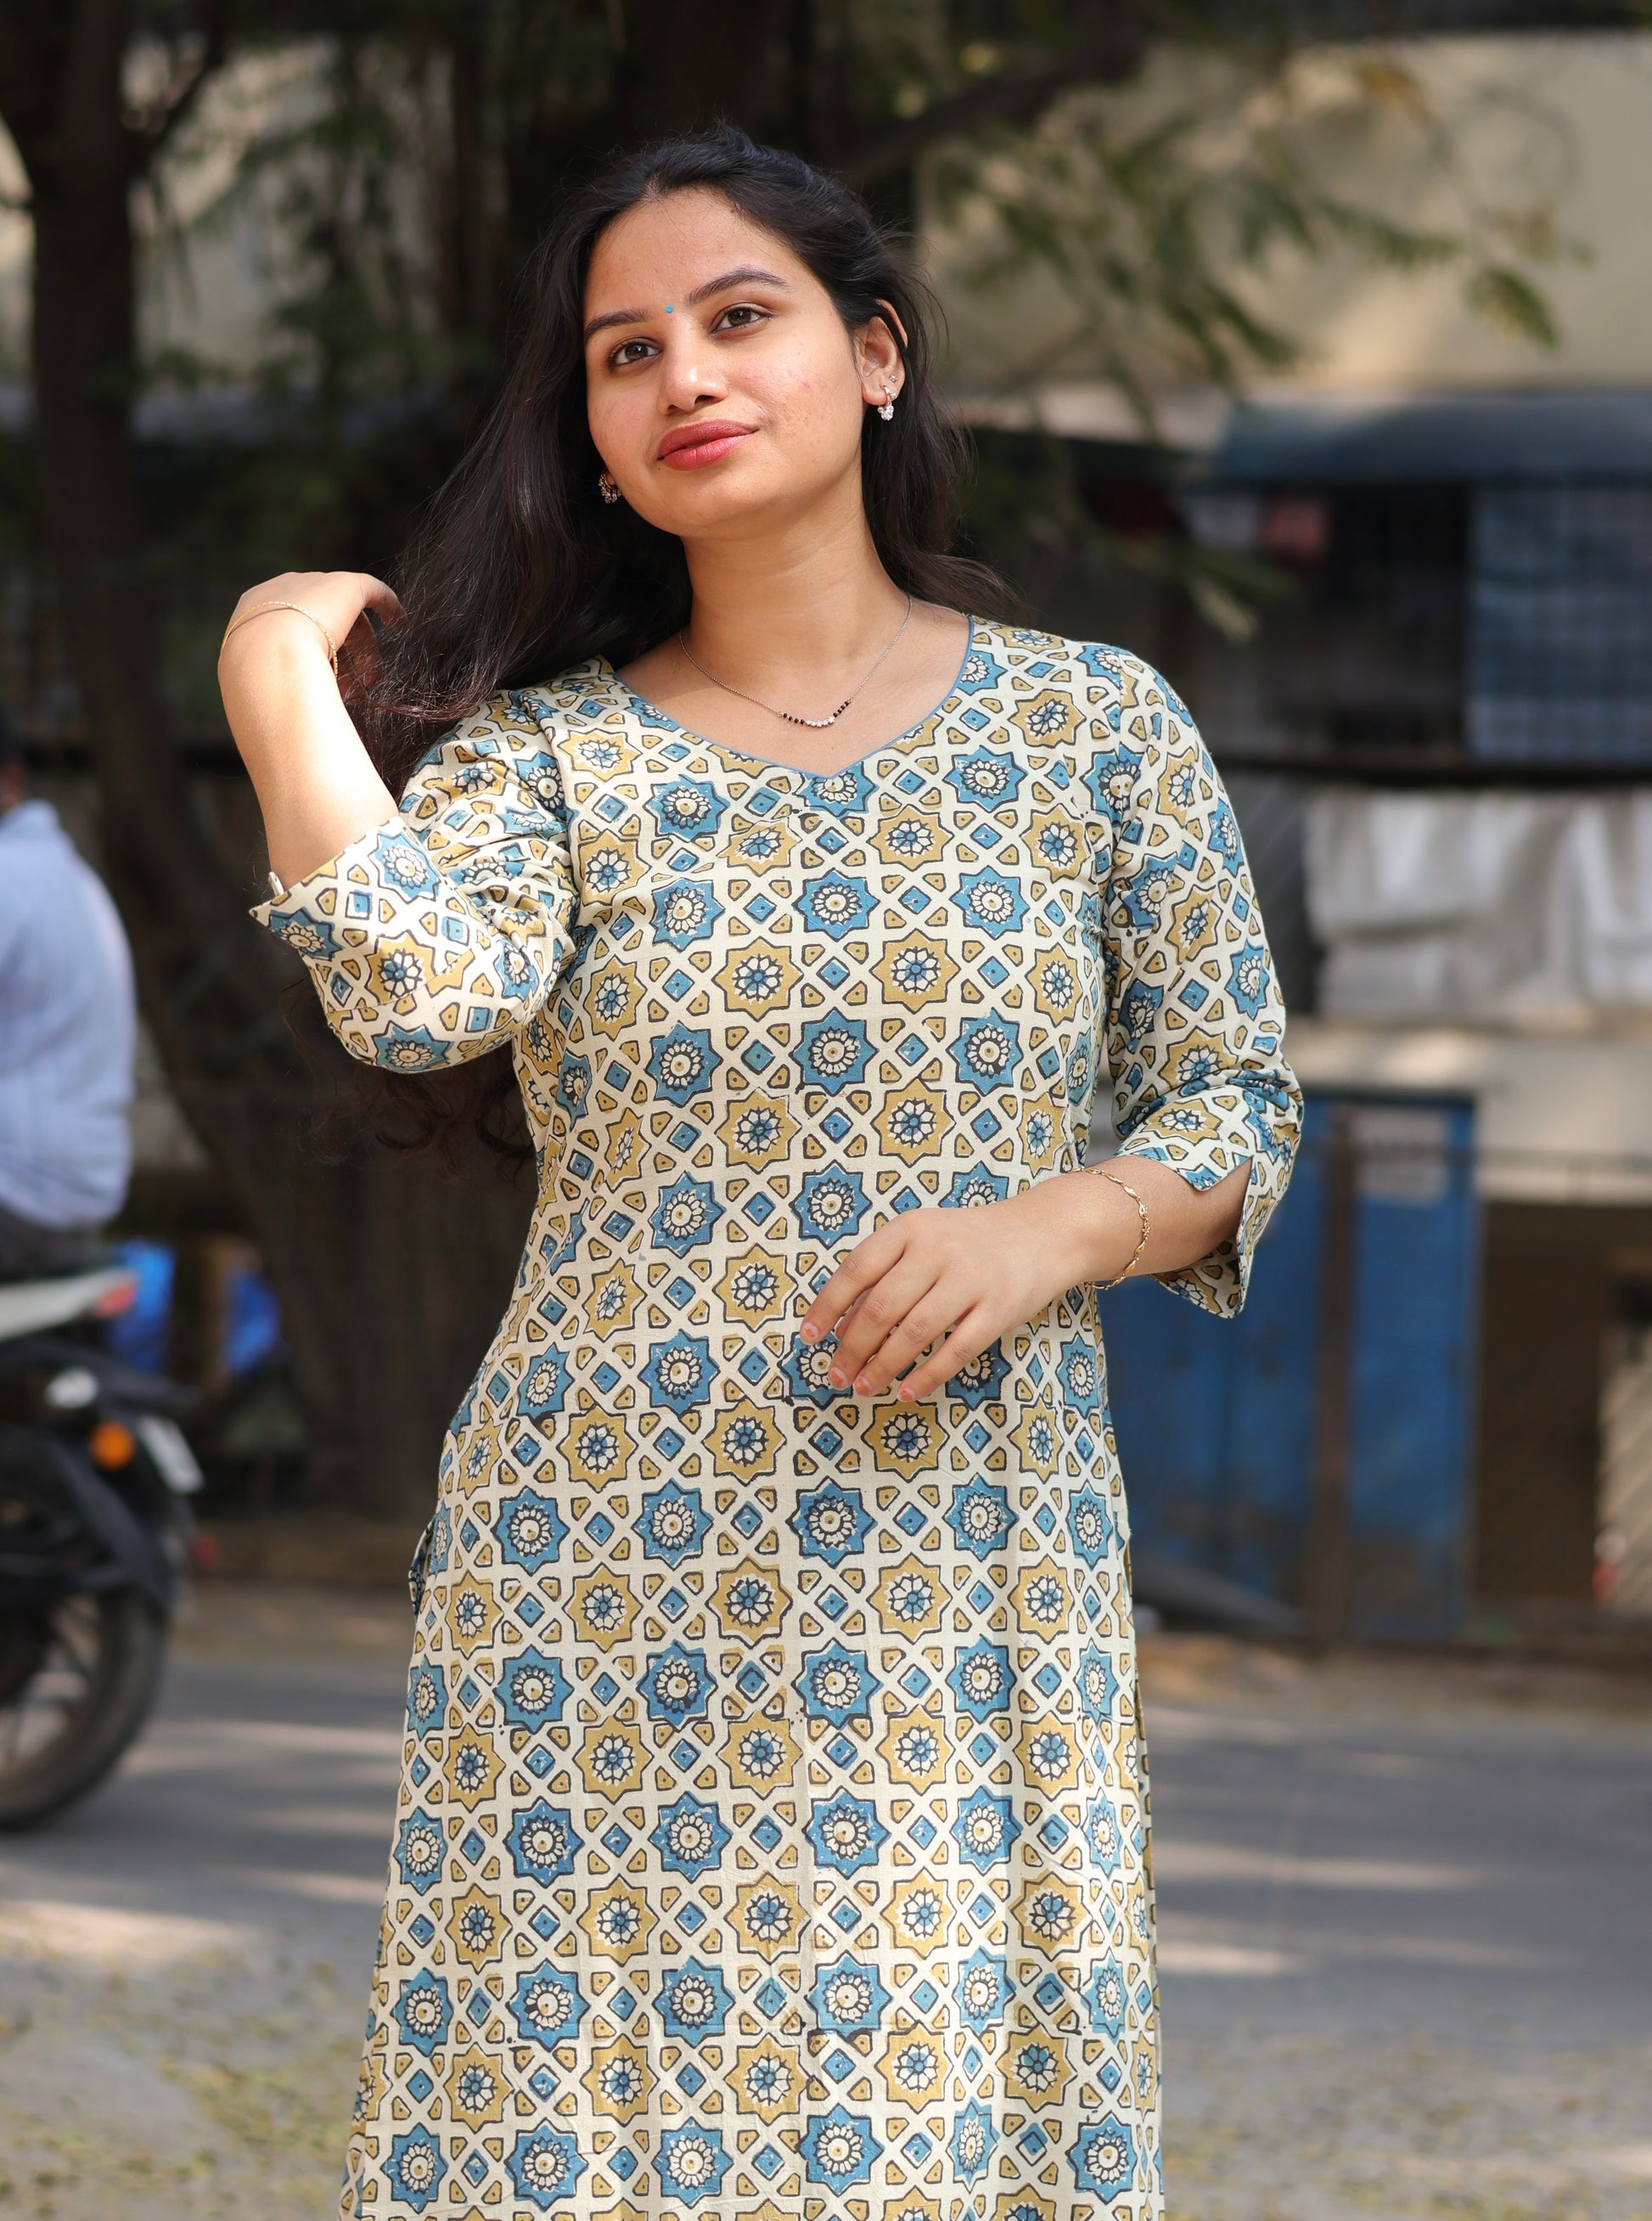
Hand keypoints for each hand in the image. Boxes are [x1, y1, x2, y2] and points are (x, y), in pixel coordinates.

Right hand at [218, 569, 405, 888]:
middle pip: (304, 623)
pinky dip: (384, 604)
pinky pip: (364, 591)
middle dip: (332, 649)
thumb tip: (285, 854)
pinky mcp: (331, 585)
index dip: (306, 670)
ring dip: (357, 640)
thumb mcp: (262, 752)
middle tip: (357, 683)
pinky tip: (402, 621)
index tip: (329, 696)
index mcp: (239, 646)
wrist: (271, 677)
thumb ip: (276, 776)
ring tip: (374, 672)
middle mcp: (261, 610)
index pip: (273, 645)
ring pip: (333, 609)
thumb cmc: (267, 723)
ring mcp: (295, 592)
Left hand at [798, 1171, 1138, 1404]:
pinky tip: (909, 1390)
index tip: (808, 1338)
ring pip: (915, 1331)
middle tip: (835, 1375)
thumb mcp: (922, 1242)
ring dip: (884, 1365)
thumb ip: (883, 1277)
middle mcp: (939, 1249)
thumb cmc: (968, 1242)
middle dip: (853, 1347)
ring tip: (864, 1387)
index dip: (828, 1306)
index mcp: (911, 1228)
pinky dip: (929, 1374)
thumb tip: (840, 1329)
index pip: (857, 1269)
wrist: (1042, 1233)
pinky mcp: (1000, 1308)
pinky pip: (957, 1349)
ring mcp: (972, 1278)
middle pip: (882, 1306)